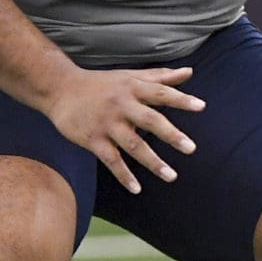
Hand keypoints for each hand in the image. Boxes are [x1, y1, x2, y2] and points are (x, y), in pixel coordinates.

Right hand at [46, 66, 203, 193]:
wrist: (60, 88)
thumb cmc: (101, 83)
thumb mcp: (130, 76)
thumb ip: (160, 76)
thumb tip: (189, 72)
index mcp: (133, 88)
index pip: (161, 93)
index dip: (181, 99)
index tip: (201, 106)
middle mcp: (122, 105)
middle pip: (150, 120)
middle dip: (171, 135)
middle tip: (191, 148)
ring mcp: (107, 123)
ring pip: (133, 145)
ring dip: (153, 162)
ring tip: (172, 176)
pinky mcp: (93, 139)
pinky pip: (111, 160)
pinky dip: (124, 175)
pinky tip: (137, 189)